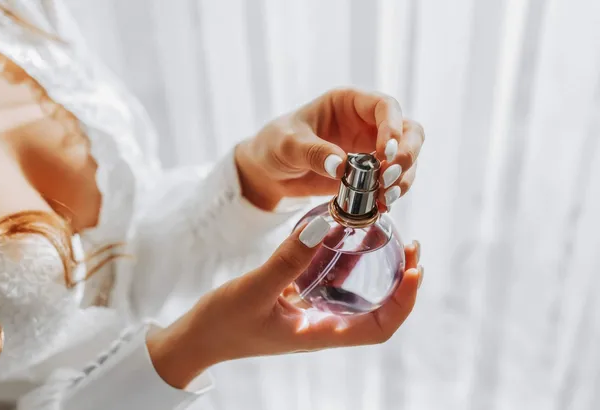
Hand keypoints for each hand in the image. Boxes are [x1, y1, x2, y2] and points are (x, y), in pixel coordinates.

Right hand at [147, 217, 422, 387]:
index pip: (378, 328)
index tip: (414, 270)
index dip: (403, 302)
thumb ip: (290, 257)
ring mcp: (309, 313)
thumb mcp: (257, 288)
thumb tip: (327, 226)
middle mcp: (321, 325)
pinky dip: (341, 260)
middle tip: (410, 245)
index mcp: (319, 333)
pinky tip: (342, 235)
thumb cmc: (224, 323)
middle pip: (376, 309)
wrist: (197, 338)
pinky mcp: (295, 300)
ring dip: (373, 266)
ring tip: (384, 233)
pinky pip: (328, 281)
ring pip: (354, 292)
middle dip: (398, 280)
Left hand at [235, 88, 424, 209]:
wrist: (269, 173)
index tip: (385, 153)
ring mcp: (372, 149)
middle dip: (406, 155)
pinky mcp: (370, 174)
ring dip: (404, 178)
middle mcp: (367, 123)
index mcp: (349, 103)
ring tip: (386, 197)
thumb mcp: (287, 144)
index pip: (385, 107)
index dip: (393, 127)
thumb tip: (341, 166)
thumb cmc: (275, 144)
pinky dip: (393, 193)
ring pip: (406, 158)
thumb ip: (312, 152)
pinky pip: (393, 181)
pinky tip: (382, 205)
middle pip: (408, 132)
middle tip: (389, 178)